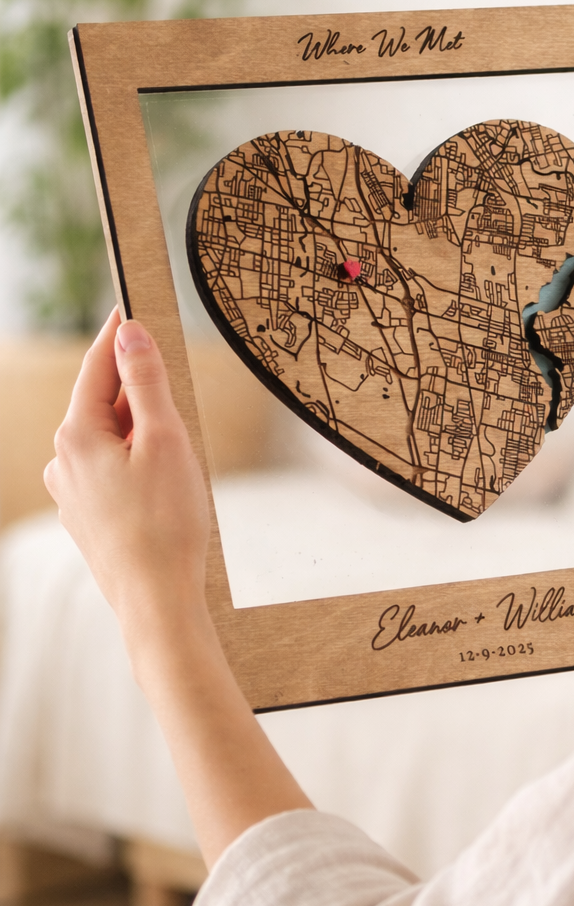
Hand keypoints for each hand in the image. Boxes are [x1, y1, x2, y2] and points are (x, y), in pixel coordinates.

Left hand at [44, 309, 209, 642]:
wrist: (156, 603)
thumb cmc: (167, 523)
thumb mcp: (165, 440)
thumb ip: (145, 383)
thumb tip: (129, 334)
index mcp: (77, 436)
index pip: (96, 366)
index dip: (117, 333)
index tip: (132, 303)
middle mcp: (63, 462)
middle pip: (102, 404)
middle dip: (136, 389)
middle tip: (173, 378)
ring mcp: (71, 494)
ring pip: (107, 441)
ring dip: (139, 432)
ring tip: (178, 450)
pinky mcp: (86, 519)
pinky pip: (110, 472)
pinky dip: (135, 463)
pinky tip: (164, 485)